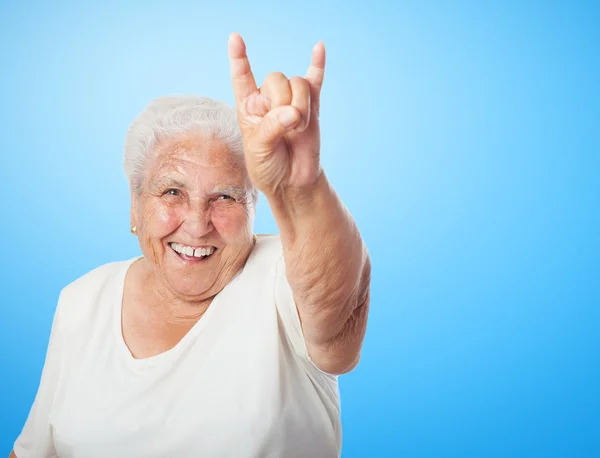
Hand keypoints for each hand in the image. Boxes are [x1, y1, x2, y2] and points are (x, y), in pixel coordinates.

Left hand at [227, 33, 325, 196]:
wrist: (292, 182)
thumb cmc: (268, 166)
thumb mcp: (259, 149)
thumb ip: (272, 127)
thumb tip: (293, 113)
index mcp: (249, 107)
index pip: (242, 77)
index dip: (239, 58)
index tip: (235, 38)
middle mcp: (269, 100)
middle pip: (277, 78)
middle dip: (282, 102)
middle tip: (285, 128)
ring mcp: (291, 101)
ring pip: (297, 84)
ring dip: (300, 107)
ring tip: (298, 129)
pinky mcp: (312, 107)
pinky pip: (315, 81)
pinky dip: (318, 65)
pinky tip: (319, 48)